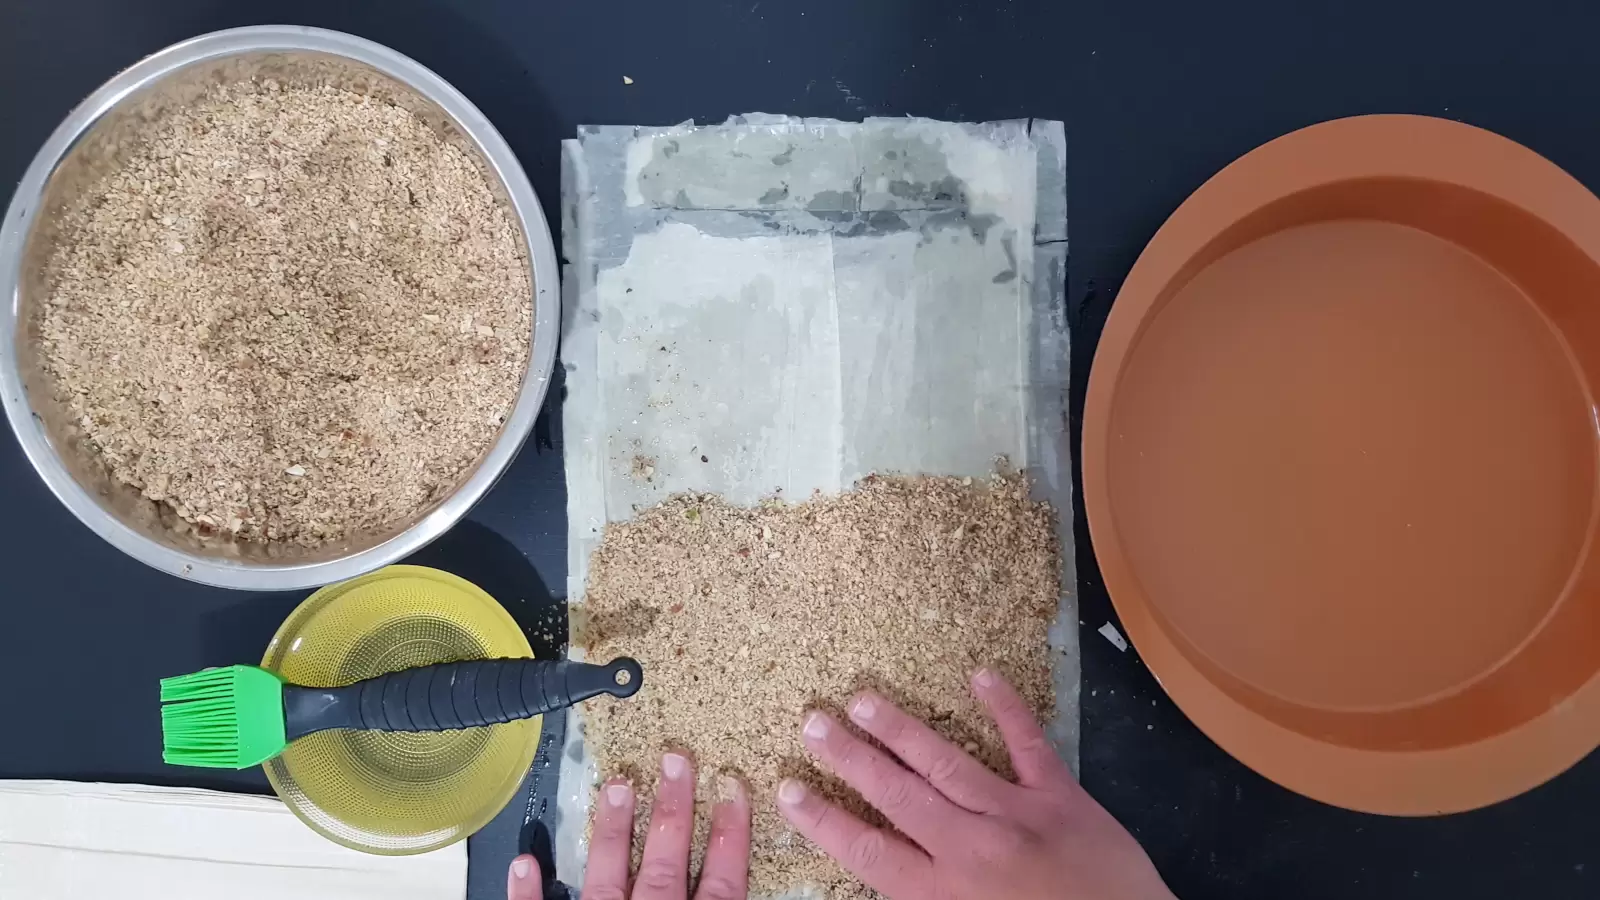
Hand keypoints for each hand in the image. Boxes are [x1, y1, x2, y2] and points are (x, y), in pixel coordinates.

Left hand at [506, 752, 752, 899]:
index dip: (730, 834)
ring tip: (616, 785)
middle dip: (671, 809)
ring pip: (604, 876)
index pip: (722, 882)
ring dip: (611, 830)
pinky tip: (525, 862)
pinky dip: (531, 891)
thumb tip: (745, 892)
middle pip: (664, 864)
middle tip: (675, 761)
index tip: (734, 789)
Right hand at [776, 668, 1177, 899]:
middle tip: (813, 722)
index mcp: (945, 895)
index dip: (825, 820)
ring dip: (902, 729)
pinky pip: (1028, 744)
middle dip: (851, 758)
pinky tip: (980, 675)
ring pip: (947, 763)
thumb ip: (928, 899)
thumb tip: (884, 868)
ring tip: (863, 699)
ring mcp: (1017, 816)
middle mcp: (972, 849)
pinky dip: (1005, 708)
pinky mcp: (1062, 799)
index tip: (788, 790)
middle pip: (898, 795)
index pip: (869, 852)